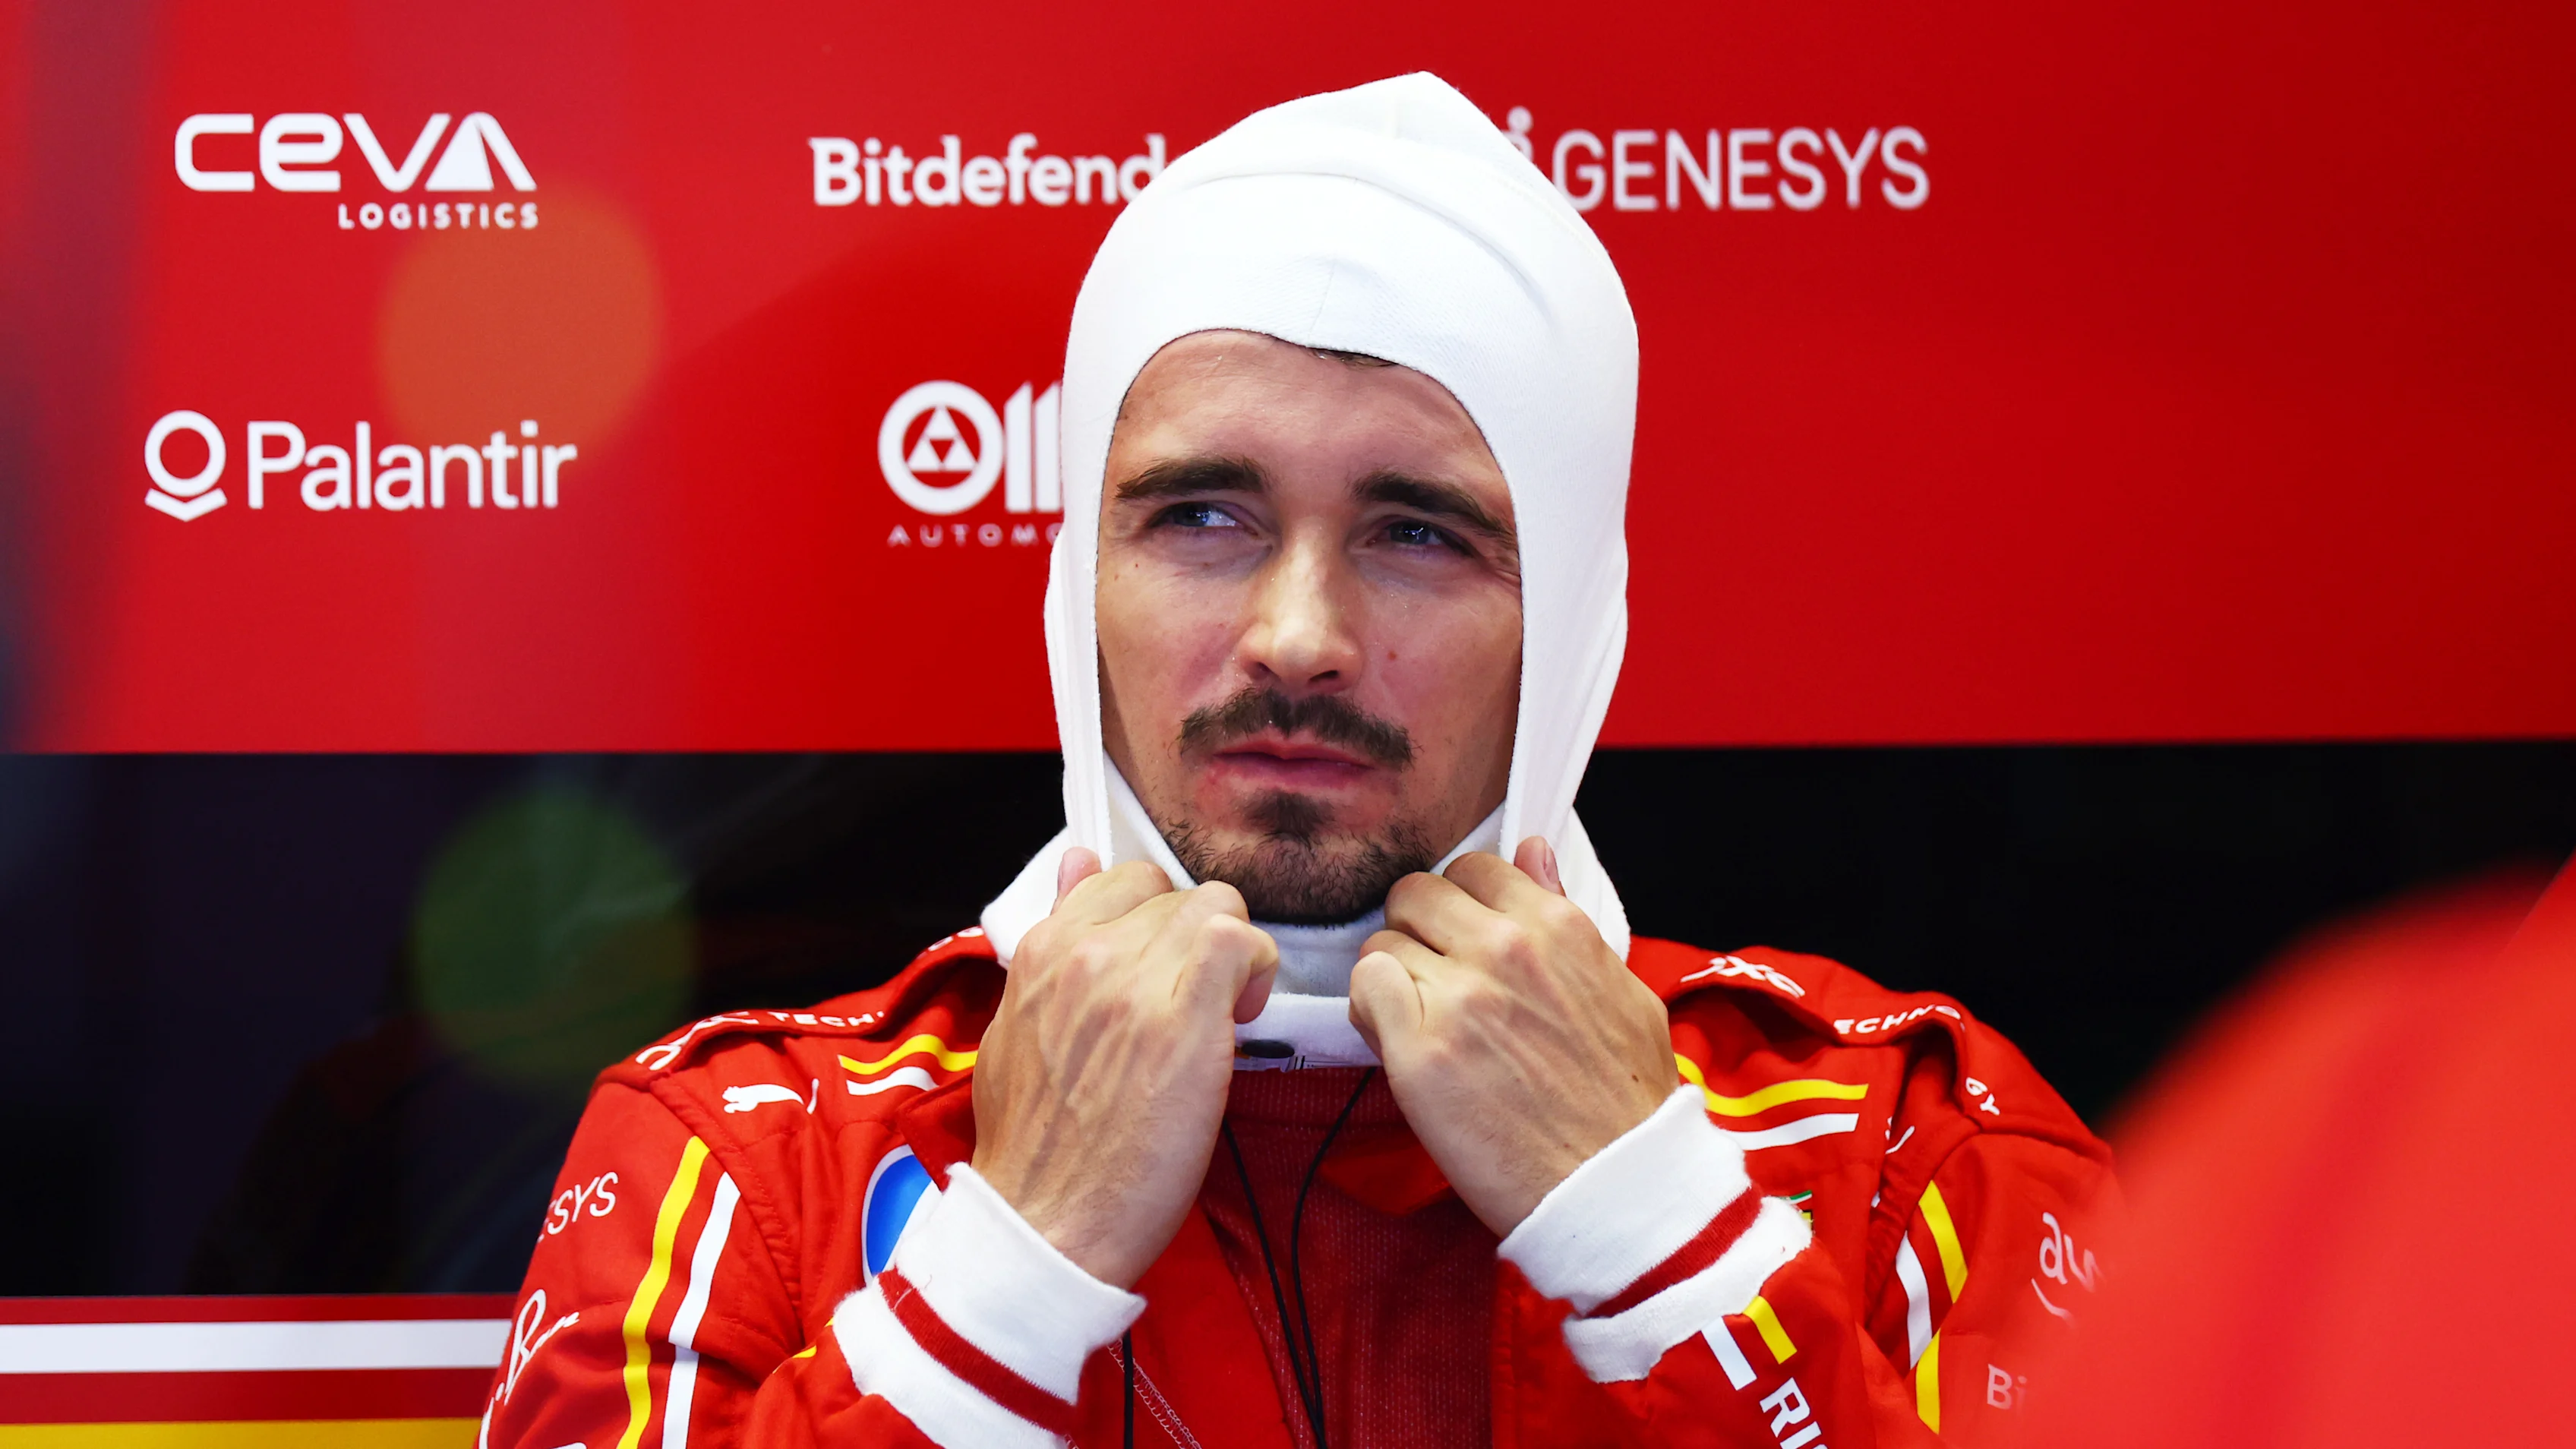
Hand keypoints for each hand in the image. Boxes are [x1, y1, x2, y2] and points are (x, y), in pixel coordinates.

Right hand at [970, 848, 1278, 1287]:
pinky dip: (1255, 968)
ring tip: (1225, 1014)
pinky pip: (1238, 942)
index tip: (1165, 971)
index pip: (1126, 879)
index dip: (1159, 921)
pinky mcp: (1184, 1022)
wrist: (1044, 1221)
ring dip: (1235, 955)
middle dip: (1199, 944)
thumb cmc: (1036, 1144)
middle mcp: (1086, 955)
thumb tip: (1077, 864)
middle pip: (1180, 896)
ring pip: (1218, 908)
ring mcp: (1134, 985)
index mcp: (1044, 953)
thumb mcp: (1018, 1025)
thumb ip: (1052, 943)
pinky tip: (1243, 1014)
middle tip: (1202, 1006)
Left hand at [1348, 838, 1673, 1237]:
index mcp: (1556, 927)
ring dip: (1391, 978)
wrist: (1616, 1186)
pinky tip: (1398, 1043)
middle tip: (1430, 980)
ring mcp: (1460, 996)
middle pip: (1415, 894)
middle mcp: (1505, 948)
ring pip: (1382, 942)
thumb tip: (1532, 853)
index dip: (1458, 905)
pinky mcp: (1421, 1050)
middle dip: (1415, 932)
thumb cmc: (1624, 1102)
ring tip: (1417, 1022)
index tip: (1461, 940)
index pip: (1472, 869)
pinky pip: (1364, 990)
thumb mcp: (1621, 990)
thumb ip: (1568, 917)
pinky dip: (1369, 1012)